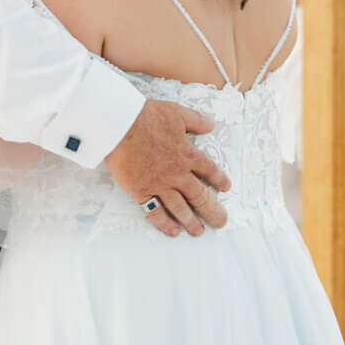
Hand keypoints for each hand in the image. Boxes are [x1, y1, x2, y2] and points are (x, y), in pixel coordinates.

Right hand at [104, 98, 230, 236]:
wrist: (119, 126)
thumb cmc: (145, 117)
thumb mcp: (177, 113)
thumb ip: (196, 121)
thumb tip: (211, 125)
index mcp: (187, 154)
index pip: (209, 170)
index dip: (219, 180)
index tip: (225, 188)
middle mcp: (177, 173)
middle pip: (200, 196)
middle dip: (213, 211)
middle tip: (221, 221)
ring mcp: (160, 185)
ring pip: (181, 208)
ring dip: (191, 222)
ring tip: (198, 231)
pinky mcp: (141, 191)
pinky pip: (155, 212)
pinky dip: (165, 223)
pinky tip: (173, 231)